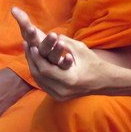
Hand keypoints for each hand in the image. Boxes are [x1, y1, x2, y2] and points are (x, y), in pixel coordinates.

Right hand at [10, 6, 73, 68]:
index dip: (30, 34)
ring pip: (53, 58)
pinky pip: (63, 66)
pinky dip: (66, 62)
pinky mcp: (60, 68)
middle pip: (42, 49)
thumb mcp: (30, 32)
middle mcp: (41, 54)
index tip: (31, 28)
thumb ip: (23, 20)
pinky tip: (70, 56)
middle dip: (47, 42)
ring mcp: (50, 62)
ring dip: (57, 51)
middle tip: (53, 34)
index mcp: (34, 44)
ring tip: (61, 43)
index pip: (30, 38)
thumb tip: (13, 8)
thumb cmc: (37, 44)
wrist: (45, 67)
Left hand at [11, 7, 130, 99]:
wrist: (103, 81)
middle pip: (39, 76)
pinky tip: (35, 61)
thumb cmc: (93, 63)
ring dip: (33, 65)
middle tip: (26, 45)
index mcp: (69, 80)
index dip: (37, 57)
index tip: (31, 44)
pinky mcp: (57, 97)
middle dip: (31, 59)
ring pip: (39, 81)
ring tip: (28, 51)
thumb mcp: (80, 49)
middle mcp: (62, 91)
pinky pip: (43, 84)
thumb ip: (64, 42)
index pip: (46, 69)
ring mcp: (59, 96)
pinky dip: (38, 72)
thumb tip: (48, 34)